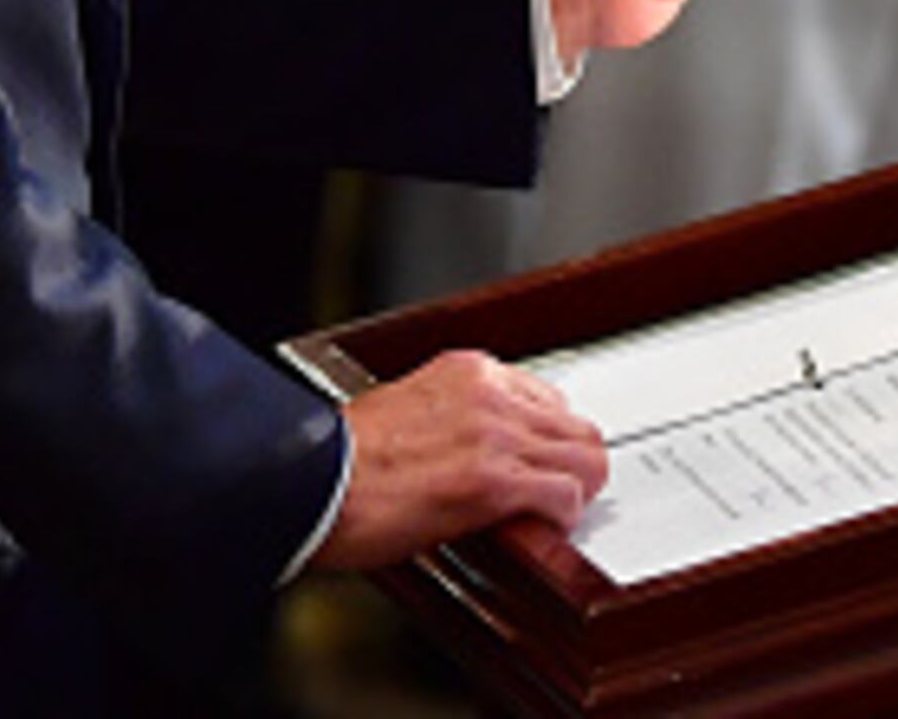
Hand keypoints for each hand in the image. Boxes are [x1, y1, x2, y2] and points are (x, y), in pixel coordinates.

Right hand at [306, 351, 608, 572]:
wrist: (312, 479)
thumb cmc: (339, 458)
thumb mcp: (406, 408)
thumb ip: (453, 419)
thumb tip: (473, 451)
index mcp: (466, 371)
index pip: (548, 398)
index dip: (549, 439)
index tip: (541, 463)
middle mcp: (489, 394)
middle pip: (576, 427)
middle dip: (572, 465)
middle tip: (557, 494)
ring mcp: (494, 435)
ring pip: (584, 458)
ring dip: (573, 490)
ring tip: (551, 512)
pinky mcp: (492, 481)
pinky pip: (565, 496)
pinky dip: (560, 516)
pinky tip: (538, 527)